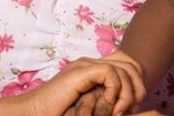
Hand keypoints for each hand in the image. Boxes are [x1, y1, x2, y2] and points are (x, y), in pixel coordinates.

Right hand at [30, 56, 145, 115]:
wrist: (35, 114)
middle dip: (138, 87)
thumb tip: (136, 105)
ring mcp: (85, 65)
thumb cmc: (59, 115)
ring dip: (127, 94)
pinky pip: (111, 73)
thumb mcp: (92, 109)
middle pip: (131, 64)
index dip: (137, 84)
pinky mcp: (81, 71)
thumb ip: (108, 102)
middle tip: (130, 109)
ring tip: (118, 112)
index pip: (128, 65)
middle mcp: (91, 64)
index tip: (132, 107)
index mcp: (93, 71)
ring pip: (124, 69)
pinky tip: (108, 106)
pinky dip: (115, 90)